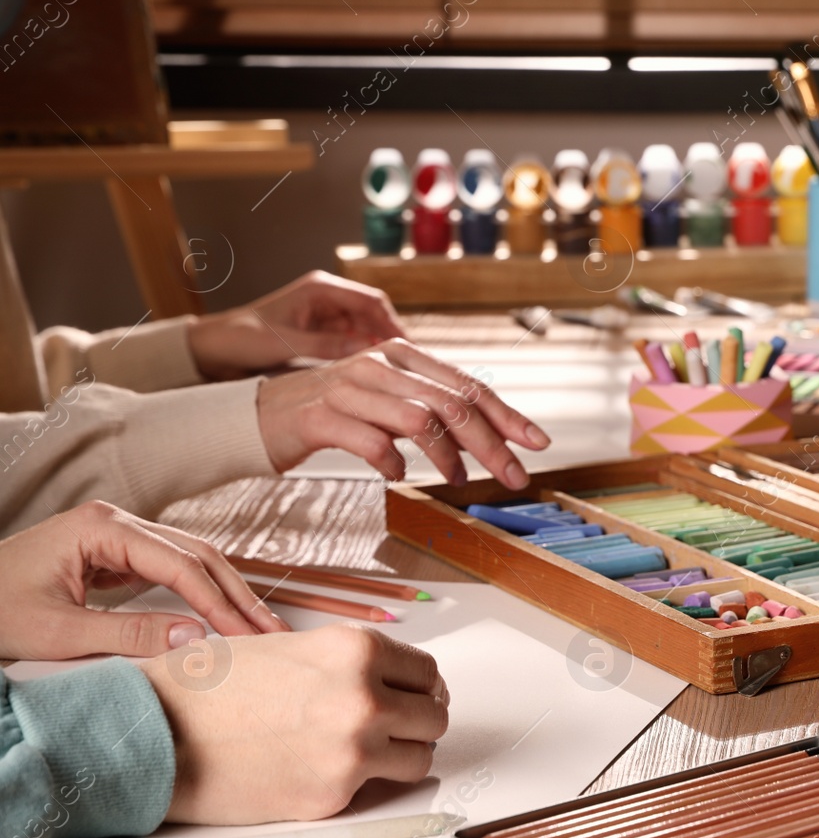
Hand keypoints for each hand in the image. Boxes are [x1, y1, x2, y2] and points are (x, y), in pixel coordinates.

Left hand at [0, 501, 284, 660]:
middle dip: (238, 595)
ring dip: (227, 594)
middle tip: (274, 631)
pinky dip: (203, 594)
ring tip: (259, 626)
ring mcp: (118, 537)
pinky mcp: (116, 556)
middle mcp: (117, 523)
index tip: (249, 636)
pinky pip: (173, 571)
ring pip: (192, 560)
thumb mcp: (57, 632)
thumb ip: (129, 633)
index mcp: (103, 528)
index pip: (181, 565)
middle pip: (198, 555)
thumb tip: (195, 637)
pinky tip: (223, 616)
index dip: (220, 603)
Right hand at [138, 625, 448, 822]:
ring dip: (400, 756)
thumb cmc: (210, 687)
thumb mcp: (291, 646)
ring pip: (419, 758)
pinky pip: (371, 790)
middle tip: (395, 727)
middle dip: (417, 722)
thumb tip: (390, 679)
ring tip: (366, 751)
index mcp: (357, 651)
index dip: (421, 686)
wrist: (155, 732)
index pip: (427, 672)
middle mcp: (364, 697)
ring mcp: (352, 751)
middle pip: (434, 717)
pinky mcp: (331, 796)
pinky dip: (355, 784)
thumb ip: (346, 662)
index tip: (415, 696)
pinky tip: (319, 769)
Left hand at [188, 271, 405, 378]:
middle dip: (391, 338)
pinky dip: (365, 356)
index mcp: (320, 289)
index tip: (407, 350)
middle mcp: (326, 298)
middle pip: (375, 315)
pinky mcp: (321, 333)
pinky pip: (353, 342)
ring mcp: (325, 316)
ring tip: (394, 374)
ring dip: (379, 349)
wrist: (214, 349)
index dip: (393, 324)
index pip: (372, 302)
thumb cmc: (241, 339)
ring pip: (367, 330)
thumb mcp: (285, 344)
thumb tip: (369, 350)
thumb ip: (327, 345)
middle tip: (407, 366)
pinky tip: (372, 376)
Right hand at [256, 338, 549, 487]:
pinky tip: (398, 477)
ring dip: (448, 457)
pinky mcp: (321, 416)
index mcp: (402, 356)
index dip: (507, 415)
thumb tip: (485, 437)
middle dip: (491, 444)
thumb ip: (432, 412)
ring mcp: (349, 388)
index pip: (468, 385)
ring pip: (419, 420)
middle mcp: (379, 364)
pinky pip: (372, 442)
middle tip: (514, 476)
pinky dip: (393, 463)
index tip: (537, 443)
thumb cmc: (335, 412)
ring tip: (458, 481)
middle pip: (452, 404)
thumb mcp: (389, 403)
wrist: (262, 414)